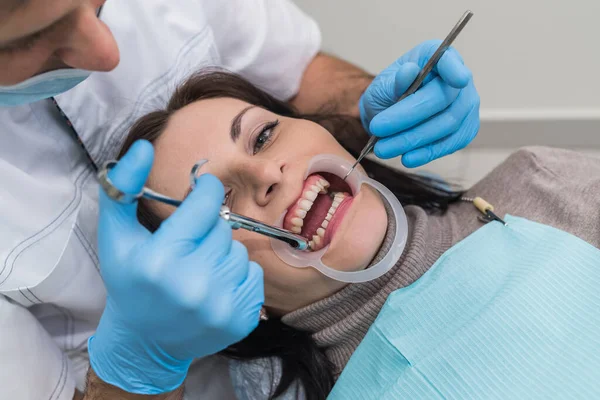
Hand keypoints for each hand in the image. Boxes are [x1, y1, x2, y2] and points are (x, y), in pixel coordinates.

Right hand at [88, 140, 263, 393]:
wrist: (145, 341)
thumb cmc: (130, 281)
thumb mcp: (116, 235)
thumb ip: (123, 187)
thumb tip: (145, 147)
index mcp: (160, 260)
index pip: (205, 204)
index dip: (204, 192)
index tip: (200, 193)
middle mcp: (192, 285)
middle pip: (222, 227)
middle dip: (207, 228)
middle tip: (188, 245)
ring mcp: (219, 306)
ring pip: (238, 250)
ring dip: (222, 252)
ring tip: (198, 268)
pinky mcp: (240, 319)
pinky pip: (253, 274)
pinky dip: (237, 275)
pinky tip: (214, 286)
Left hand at [360, 40, 479, 166]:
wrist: (388, 115)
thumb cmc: (388, 94)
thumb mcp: (382, 85)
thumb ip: (394, 81)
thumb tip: (408, 72)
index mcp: (437, 56)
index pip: (450, 60)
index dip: (455, 70)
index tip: (458, 80)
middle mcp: (459, 78)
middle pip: (443, 99)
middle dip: (408, 117)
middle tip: (378, 128)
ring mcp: (466, 105)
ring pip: (447, 125)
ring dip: (413, 139)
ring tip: (384, 148)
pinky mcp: (464, 130)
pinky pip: (450, 143)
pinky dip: (427, 153)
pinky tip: (407, 158)